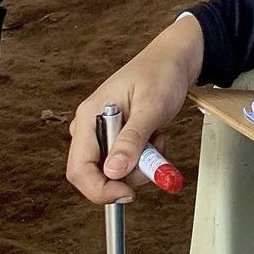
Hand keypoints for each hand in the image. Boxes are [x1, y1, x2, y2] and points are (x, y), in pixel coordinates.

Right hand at [66, 16, 204, 204]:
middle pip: (96, 173)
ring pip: (114, 170)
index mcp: (89, 116)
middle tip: (154, 159)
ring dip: (140, 164)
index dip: (99, 189)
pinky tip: (155, 136)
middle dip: (127, 175)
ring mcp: (102, 132)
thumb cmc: (161, 74)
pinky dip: (144, 157)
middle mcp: (90, 126)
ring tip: (157, 137)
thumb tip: (113, 172)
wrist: (174, 60)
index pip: (79, 169)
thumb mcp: (151, 106)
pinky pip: (126, 161)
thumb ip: (133, 139)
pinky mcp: (117, 136)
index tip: (127, 193)